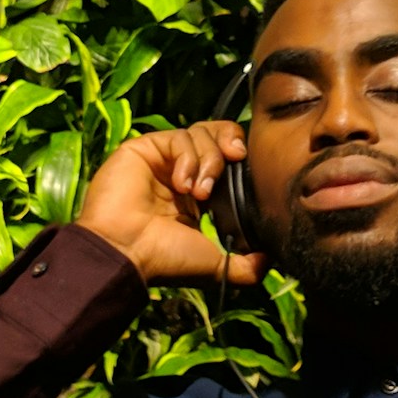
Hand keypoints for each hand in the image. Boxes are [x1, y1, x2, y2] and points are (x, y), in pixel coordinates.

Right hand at [76, 122, 266, 286]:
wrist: (127, 253)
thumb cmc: (164, 260)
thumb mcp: (214, 265)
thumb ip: (246, 266)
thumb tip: (270, 261)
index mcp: (197, 195)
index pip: (227, 158)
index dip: (241, 158)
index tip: (249, 169)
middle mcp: (180, 173)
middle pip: (216, 135)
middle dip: (230, 144)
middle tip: (233, 162)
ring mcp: (162, 160)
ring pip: (200, 132)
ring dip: (209, 159)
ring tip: (199, 191)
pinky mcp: (145, 148)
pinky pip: (178, 137)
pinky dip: (187, 157)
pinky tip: (182, 184)